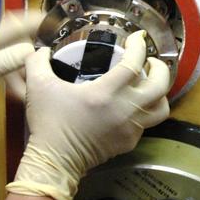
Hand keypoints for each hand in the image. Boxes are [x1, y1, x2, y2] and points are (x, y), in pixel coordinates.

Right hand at [7, 30, 172, 199]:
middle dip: (160, 68)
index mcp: (105, 93)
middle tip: (149, 60)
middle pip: (160, 85)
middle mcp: (125, 110)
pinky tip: (130, 106)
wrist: (54, 161)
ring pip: (161, 108)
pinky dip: (144, 110)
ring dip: (159, 92)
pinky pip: (146, 123)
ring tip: (148, 84)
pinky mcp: (129, 142)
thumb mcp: (38, 86)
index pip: (134, 64)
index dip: (139, 46)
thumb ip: (37, 61)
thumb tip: (42, 49)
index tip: (136, 38)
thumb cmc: (48, 124)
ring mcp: (130, 128)